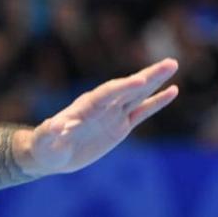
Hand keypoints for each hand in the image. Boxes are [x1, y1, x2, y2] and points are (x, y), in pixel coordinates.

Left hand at [25, 58, 178, 175]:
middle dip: (148, 76)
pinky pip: (142, 112)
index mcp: (85, 107)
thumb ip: (50, 132)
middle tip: (170, 62)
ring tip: (172, 65)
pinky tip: (172, 91)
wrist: (51, 154)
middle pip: (128, 88)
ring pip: (138, 95)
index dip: (123, 87)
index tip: (140, 80)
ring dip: (155, 81)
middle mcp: (102, 106)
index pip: (107, 94)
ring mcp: (113, 114)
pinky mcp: (120, 126)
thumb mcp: (45, 141)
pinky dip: (157, 102)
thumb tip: (55, 126)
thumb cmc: (44, 146)